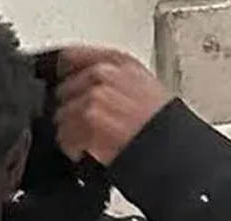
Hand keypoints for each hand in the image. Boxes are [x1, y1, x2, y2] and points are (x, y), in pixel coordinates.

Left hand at [53, 46, 173, 166]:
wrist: (169, 145)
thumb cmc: (158, 123)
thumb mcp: (141, 85)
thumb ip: (112, 79)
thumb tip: (89, 88)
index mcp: (117, 61)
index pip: (70, 58)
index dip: (64, 77)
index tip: (64, 90)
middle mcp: (104, 74)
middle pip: (63, 91)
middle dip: (70, 111)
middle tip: (84, 126)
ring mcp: (95, 96)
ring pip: (62, 118)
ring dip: (72, 133)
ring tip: (89, 142)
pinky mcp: (89, 121)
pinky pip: (65, 138)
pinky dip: (74, 149)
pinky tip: (89, 151)